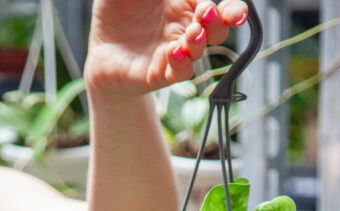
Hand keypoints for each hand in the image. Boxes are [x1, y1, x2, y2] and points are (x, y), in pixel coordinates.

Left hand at [84, 0, 248, 97]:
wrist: (101, 45)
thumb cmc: (118, 8)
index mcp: (184, 4)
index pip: (216, 7)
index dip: (232, 10)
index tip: (238, 12)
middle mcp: (184, 30)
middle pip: (215, 30)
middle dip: (218, 22)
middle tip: (206, 13)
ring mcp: (173, 53)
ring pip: (198, 51)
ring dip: (199, 42)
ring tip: (195, 34)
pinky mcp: (158, 74)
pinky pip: (176, 72)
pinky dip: (179, 63)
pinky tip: (174, 51)